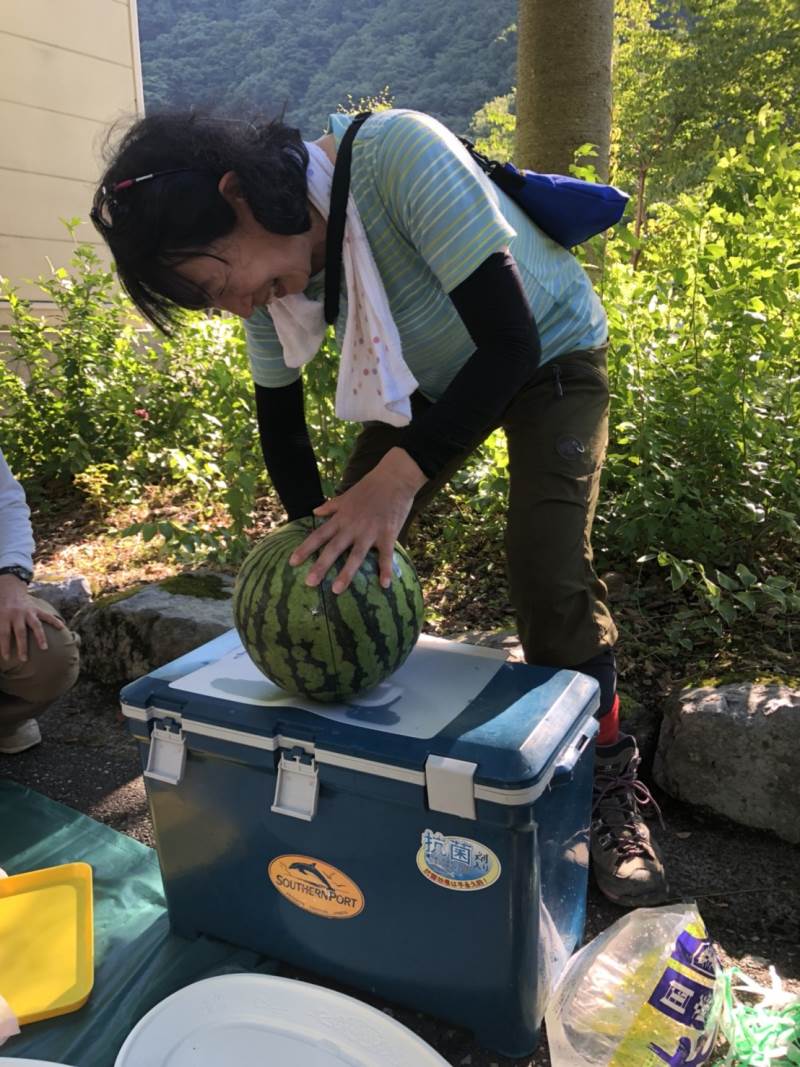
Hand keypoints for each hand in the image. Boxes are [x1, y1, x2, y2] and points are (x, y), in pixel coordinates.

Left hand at [0, 574, 63, 661]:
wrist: (9, 591)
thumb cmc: (0, 608)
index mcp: (4, 616)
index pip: (4, 634)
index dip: (4, 646)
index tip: (6, 658)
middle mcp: (17, 614)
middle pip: (20, 632)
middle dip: (22, 646)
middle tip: (23, 659)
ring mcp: (28, 611)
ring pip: (35, 625)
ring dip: (40, 637)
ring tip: (44, 648)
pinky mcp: (37, 609)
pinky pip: (47, 616)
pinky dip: (55, 621)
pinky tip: (62, 628)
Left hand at [289, 447, 426, 593]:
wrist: (394, 478)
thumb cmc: (370, 486)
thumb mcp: (346, 495)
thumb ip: (330, 506)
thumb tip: (314, 512)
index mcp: (341, 518)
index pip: (318, 535)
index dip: (305, 549)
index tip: (292, 562)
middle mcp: (352, 527)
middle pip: (333, 549)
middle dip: (320, 566)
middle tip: (309, 583)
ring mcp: (370, 532)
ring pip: (356, 556)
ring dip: (346, 573)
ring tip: (336, 590)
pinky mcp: (388, 534)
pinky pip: (386, 556)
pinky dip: (385, 570)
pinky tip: (384, 585)